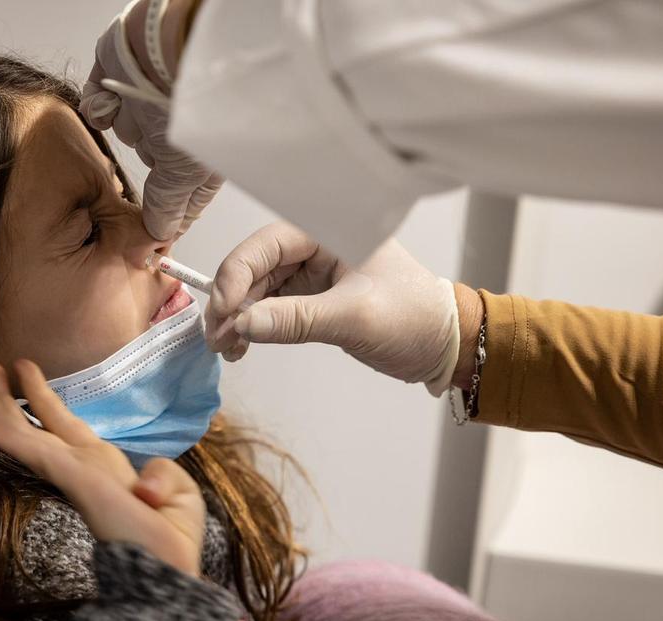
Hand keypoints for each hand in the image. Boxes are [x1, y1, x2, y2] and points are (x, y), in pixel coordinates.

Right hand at [0, 359, 205, 576]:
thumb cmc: (172, 538)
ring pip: (29, 437)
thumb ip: (160, 473)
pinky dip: (14, 441)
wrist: (170, 569)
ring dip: (0, 411)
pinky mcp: (77, 480)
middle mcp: (82, 466)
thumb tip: (142, 485)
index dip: (42, 396)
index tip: (23, 367)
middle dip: (7, 398)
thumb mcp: (176, 491)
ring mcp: (76, 473)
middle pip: (36, 425)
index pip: (63, 425)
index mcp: (102, 465)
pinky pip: (41, 455)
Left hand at [80, 0, 221, 239]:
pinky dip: (102, 103)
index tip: (150, 235)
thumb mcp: (185, 172)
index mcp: (201, 151)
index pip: (182, 193)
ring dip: (127, 123)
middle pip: (151, 160)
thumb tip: (159, 234)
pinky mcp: (118, 79)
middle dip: (146, 158)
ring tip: (141, 106)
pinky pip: (99, 103)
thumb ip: (168, 205)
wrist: (168, 44)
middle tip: (151, 154)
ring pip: (125, 129)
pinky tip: (115, 96)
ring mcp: (148, 100)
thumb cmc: (194, 102)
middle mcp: (176, 126)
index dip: (167, 212)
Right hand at [207, 222, 459, 392]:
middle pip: (255, 266)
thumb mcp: (355, 318)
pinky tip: (242, 346)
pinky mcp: (312, 297)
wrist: (447, 346)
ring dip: (237, 317)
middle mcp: (317, 245)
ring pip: (258, 289)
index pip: (268, 244)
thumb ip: (297, 319)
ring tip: (226, 348)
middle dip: (231, 301)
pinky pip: (270, 307)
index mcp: (330, 230)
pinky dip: (253, 326)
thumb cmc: (416, 319)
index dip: (237, 274)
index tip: (225, 311)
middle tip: (216, 336)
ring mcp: (313, 272)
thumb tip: (242, 324)